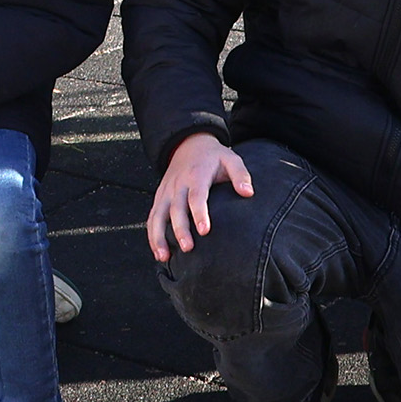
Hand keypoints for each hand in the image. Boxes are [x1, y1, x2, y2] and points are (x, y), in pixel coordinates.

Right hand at [145, 132, 253, 259]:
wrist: (189, 144)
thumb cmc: (213, 156)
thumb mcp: (230, 158)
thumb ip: (240, 174)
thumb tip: (248, 193)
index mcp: (196, 175)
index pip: (196, 195)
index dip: (199, 213)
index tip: (204, 231)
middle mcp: (178, 184)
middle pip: (176, 208)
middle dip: (180, 229)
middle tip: (188, 248)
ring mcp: (166, 192)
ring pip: (157, 215)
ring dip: (158, 236)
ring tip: (164, 257)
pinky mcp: (160, 198)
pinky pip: (152, 217)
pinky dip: (152, 235)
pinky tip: (159, 253)